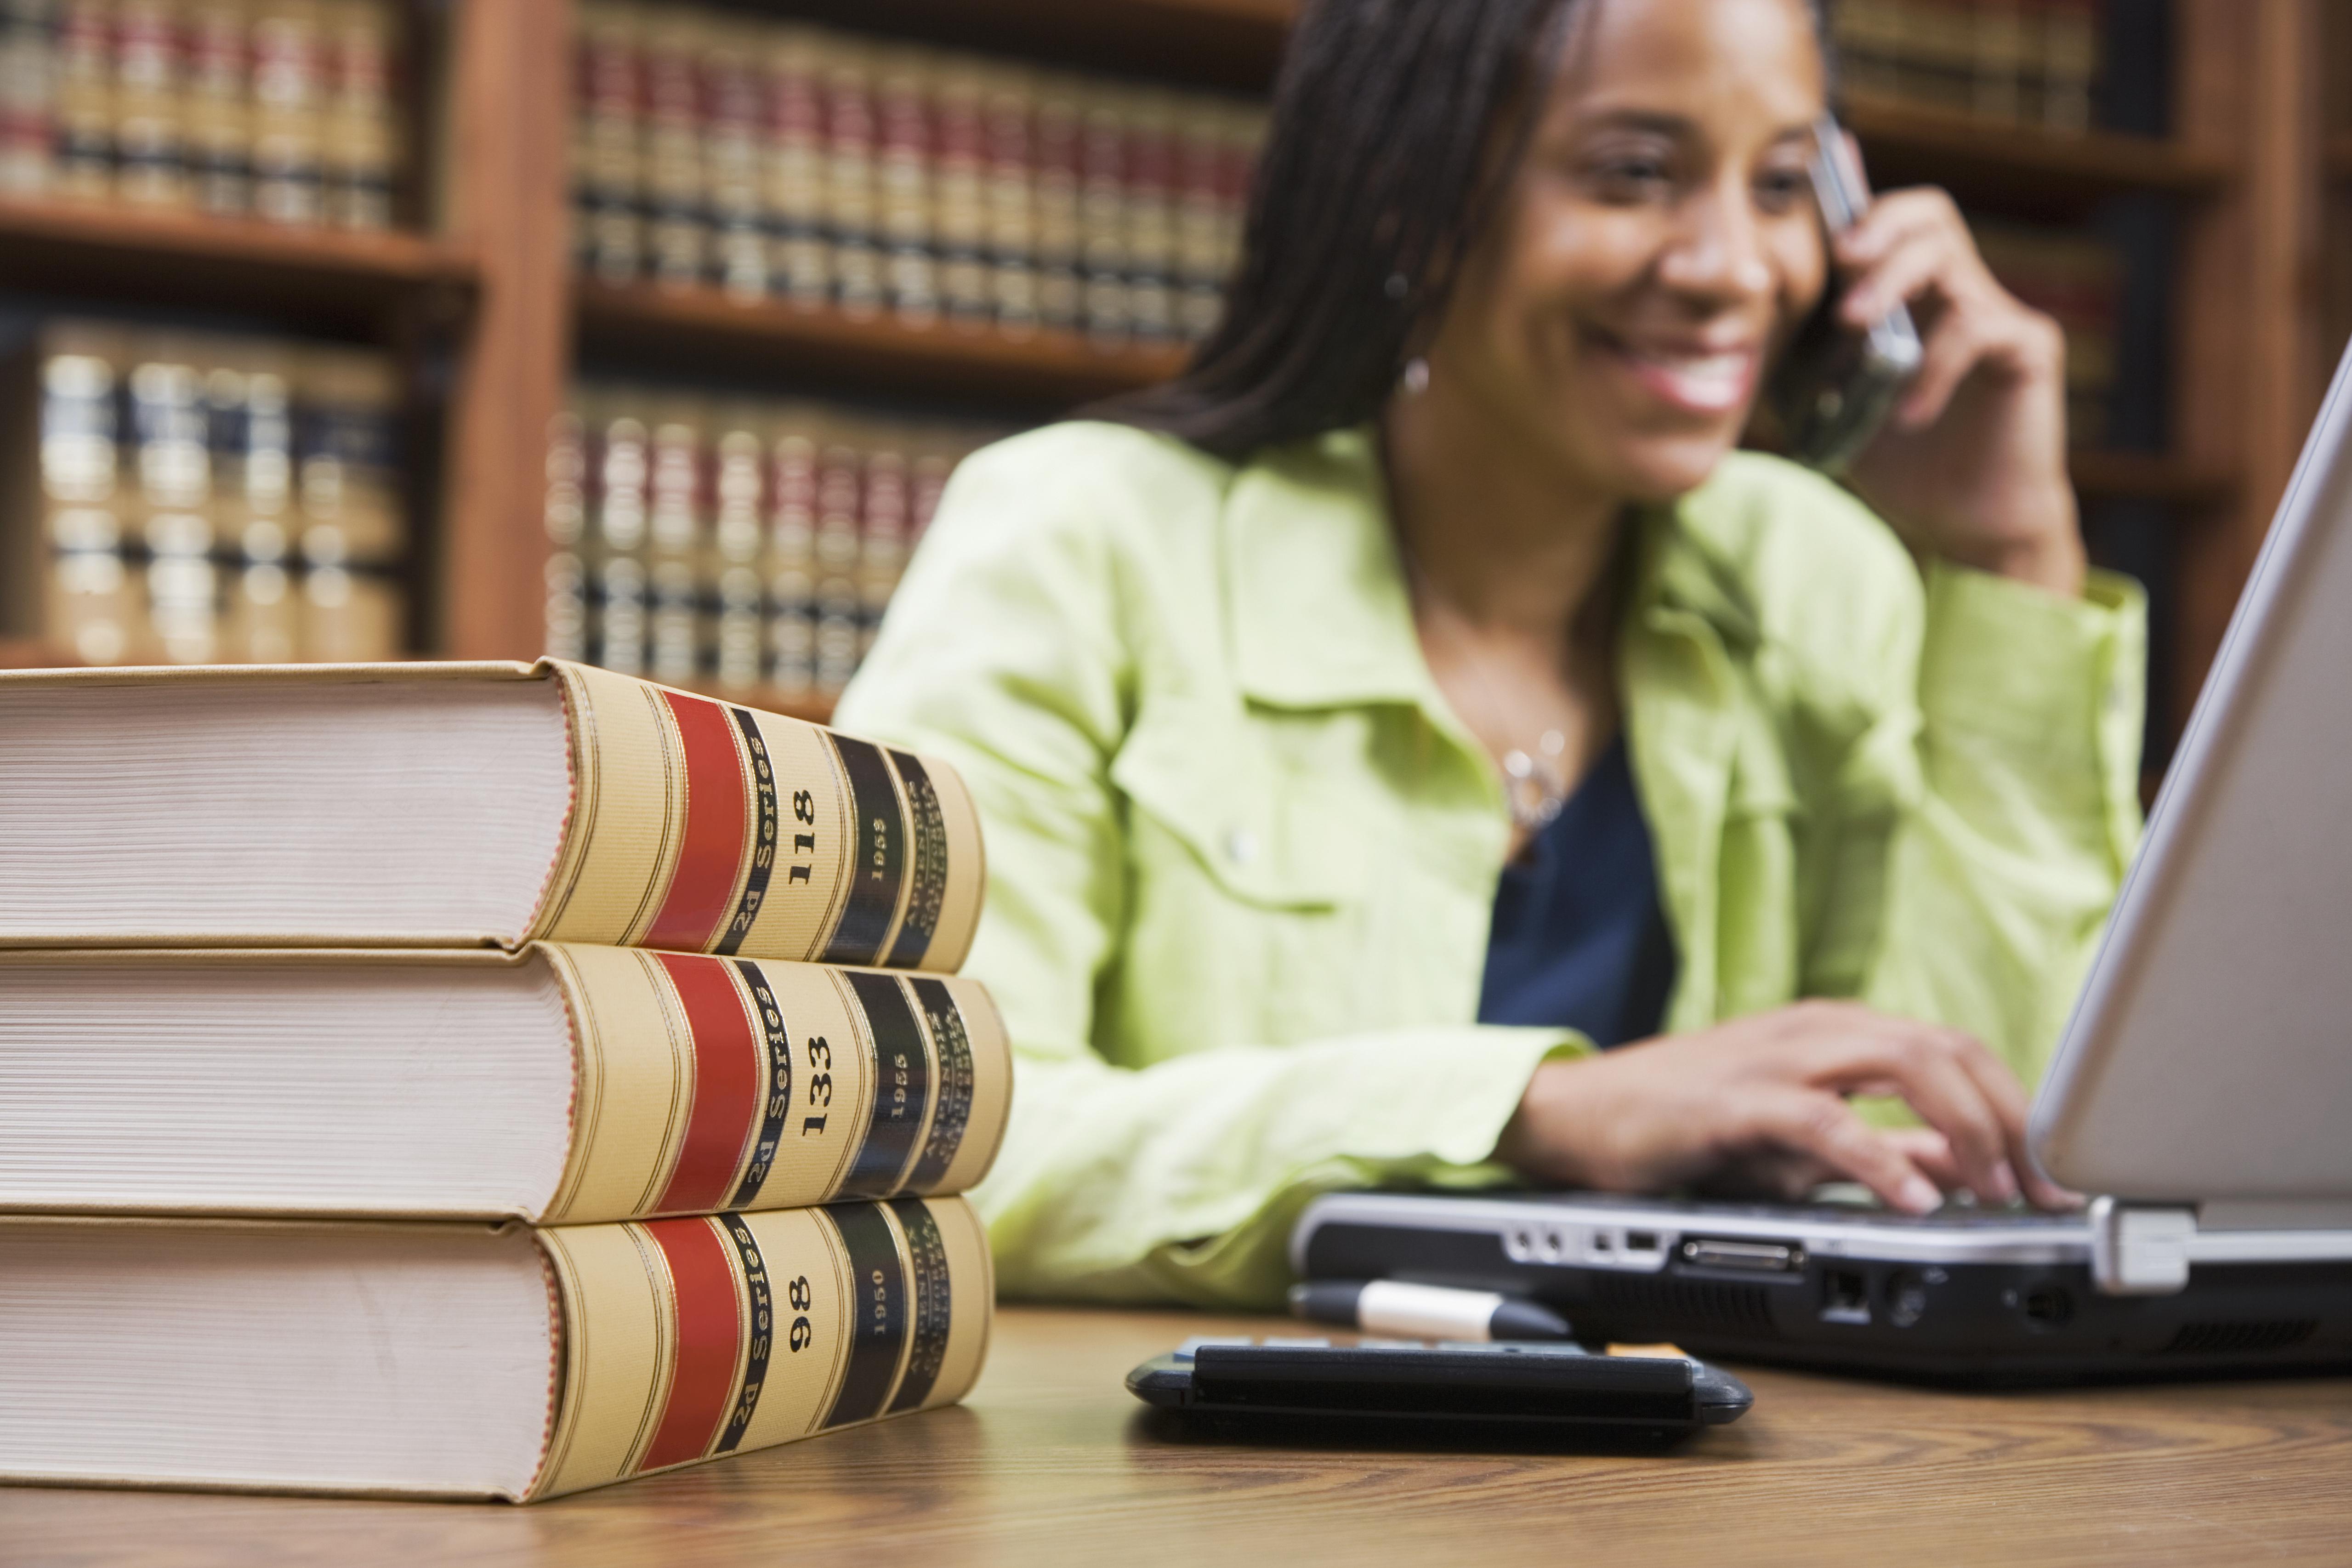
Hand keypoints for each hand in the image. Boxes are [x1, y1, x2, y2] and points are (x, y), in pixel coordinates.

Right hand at [1493, 1000, 2080, 1212]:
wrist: (1577, 1117)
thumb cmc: (1682, 1125)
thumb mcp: (1801, 1142)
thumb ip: (1882, 1148)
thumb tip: (1963, 1169)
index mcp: (1837, 1033)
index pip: (1957, 1050)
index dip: (2021, 1109)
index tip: (2057, 1174)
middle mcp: (1817, 1031)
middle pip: (1949, 1050)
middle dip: (2013, 1121)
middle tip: (2043, 1191)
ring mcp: (1778, 1059)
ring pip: (1906, 1063)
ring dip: (1968, 1129)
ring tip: (1997, 1191)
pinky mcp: (1737, 1100)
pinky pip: (1827, 1120)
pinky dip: (1881, 1159)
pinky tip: (1916, 1200)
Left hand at [1832, 184, 2085, 597]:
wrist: (1965, 523)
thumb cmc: (1901, 463)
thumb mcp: (1834, 406)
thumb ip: (1804, 359)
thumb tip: (1748, 323)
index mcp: (1910, 297)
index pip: (1889, 222)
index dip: (1858, 193)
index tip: (1824, 166)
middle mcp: (1956, 292)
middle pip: (1928, 214)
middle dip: (1878, 226)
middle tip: (1839, 259)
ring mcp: (1997, 314)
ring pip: (1949, 258)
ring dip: (1894, 281)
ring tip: (1857, 325)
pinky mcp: (2027, 347)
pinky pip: (1978, 330)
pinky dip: (1933, 367)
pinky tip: (1908, 412)